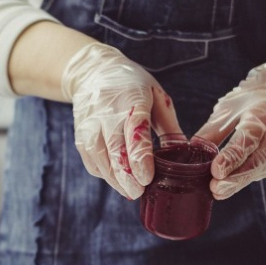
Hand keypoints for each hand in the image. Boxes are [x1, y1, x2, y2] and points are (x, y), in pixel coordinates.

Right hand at [61, 43, 181, 198]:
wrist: (92, 72)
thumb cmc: (131, 85)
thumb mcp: (156, 96)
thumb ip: (169, 126)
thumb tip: (185, 153)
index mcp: (132, 100)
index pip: (135, 131)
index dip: (140, 157)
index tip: (146, 177)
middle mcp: (107, 113)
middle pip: (115, 150)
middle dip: (127, 176)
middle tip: (139, 192)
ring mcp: (90, 125)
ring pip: (100, 159)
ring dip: (115, 179)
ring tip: (131, 191)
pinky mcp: (80, 136)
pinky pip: (92, 161)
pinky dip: (104, 174)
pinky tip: (117, 180)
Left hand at [195, 60, 265, 199]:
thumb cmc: (258, 98)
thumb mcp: (233, 107)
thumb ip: (213, 130)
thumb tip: (192, 149)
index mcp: (261, 120)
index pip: (245, 143)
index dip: (230, 158)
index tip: (216, 170)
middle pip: (253, 164)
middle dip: (233, 180)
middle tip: (215, 189)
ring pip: (255, 172)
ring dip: (236, 183)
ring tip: (217, 191)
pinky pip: (257, 172)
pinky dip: (242, 178)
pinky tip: (227, 185)